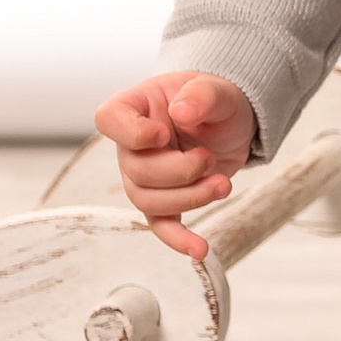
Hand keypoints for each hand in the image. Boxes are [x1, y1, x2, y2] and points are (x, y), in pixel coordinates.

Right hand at [94, 71, 258, 257]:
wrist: (232, 123)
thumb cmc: (216, 101)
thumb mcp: (217, 90)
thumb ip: (202, 94)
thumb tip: (182, 111)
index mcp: (135, 107)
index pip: (108, 119)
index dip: (132, 133)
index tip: (163, 134)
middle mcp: (132, 144)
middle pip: (135, 171)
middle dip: (180, 171)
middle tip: (209, 158)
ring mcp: (144, 175)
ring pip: (148, 201)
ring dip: (190, 198)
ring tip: (223, 183)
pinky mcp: (167, 198)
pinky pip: (162, 224)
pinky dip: (179, 239)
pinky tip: (199, 250)